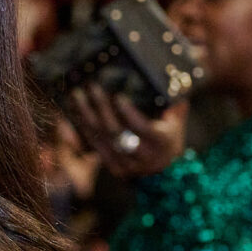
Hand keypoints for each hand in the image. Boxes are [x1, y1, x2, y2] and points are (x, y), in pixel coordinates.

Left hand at [68, 85, 186, 178]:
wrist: (164, 169)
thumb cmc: (169, 137)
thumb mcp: (177, 121)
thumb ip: (174, 104)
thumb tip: (176, 81)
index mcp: (161, 142)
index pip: (141, 127)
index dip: (128, 112)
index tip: (118, 96)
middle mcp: (143, 156)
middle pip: (116, 131)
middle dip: (102, 108)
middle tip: (92, 88)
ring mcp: (127, 164)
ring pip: (102, 139)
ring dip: (87, 116)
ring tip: (78, 95)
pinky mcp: (113, 167)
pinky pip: (94, 146)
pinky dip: (83, 128)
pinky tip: (75, 112)